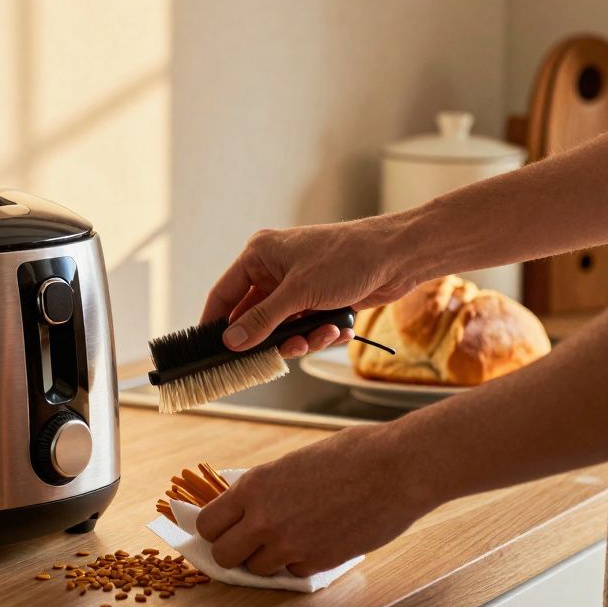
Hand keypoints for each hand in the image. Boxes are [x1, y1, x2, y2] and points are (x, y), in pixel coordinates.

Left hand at [195, 424, 435, 576]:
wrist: (396, 469)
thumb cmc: (352, 455)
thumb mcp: (292, 464)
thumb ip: (265, 489)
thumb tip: (246, 507)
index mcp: (254, 486)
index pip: (207, 524)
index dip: (215, 529)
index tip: (225, 529)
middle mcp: (264, 519)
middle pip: (222, 556)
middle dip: (235, 551)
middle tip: (252, 542)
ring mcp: (291, 544)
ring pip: (256, 570)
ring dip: (268, 559)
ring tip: (290, 538)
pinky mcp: (318, 561)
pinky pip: (292, 573)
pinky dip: (300, 563)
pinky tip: (317, 541)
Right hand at [202, 218, 420, 352]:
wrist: (398, 256)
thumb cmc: (348, 258)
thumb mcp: (299, 292)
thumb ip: (262, 320)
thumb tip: (231, 341)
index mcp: (260, 255)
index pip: (224, 295)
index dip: (215, 324)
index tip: (209, 351)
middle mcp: (274, 270)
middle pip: (254, 318)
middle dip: (272, 338)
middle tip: (283, 350)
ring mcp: (297, 287)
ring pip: (282, 329)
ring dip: (302, 338)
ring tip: (323, 334)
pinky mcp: (317, 300)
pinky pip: (305, 328)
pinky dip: (320, 334)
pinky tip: (339, 328)